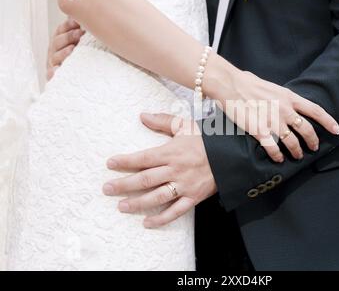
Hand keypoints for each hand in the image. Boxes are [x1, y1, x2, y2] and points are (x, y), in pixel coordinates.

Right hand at [47, 18, 84, 79]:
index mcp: (61, 40)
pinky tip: (58, 70)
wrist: (81, 79)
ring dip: (63, 52)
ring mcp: (54, 63)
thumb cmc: (84, 56)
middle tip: (80, 33)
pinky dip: (54, 72)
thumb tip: (91, 11)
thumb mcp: (84, 42)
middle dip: (68, 36)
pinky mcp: (54, 76)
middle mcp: (55, 51)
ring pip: (55, 56)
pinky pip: (52, 74)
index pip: (61, 30)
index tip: (78, 22)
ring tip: (72, 49)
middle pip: (57, 41)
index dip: (68, 25)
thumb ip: (83, 31)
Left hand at [104, 113, 216, 227]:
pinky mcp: (194, 197)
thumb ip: (163, 121)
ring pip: (157, 196)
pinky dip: (162, 218)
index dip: (125, 161)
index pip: (143, 157)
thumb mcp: (186, 125)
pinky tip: (147, 223)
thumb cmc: (207, 139)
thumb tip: (142, 116)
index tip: (110, 163)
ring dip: (138, 202)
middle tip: (107, 189)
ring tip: (121, 206)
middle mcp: (176, 170)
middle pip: (145, 179)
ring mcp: (185, 185)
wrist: (232, 155)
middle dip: (124, 184)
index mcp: (172, 152)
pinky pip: (176, 211)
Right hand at [204, 67, 338, 162]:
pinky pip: (273, 148)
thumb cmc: (247, 82)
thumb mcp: (270, 86)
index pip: (315, 111)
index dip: (328, 122)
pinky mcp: (260, 131)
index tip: (337, 130)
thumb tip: (282, 100)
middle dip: (312, 141)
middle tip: (313, 148)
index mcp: (289, 97)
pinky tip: (278, 159)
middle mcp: (285, 110)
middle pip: (307, 130)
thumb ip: (280, 96)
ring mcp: (273, 121)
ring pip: (292, 142)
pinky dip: (277, 156)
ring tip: (297, 156)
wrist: (230, 85)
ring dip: (296, 151)